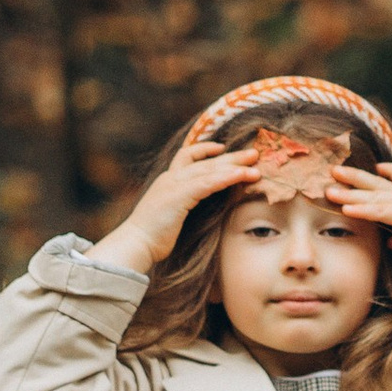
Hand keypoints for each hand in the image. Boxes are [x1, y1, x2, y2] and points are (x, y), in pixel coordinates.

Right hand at [88, 143, 256, 276]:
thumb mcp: (170, 216)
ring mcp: (173, 185)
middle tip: (254, 152)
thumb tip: (198, 211)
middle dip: (231, 156)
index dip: (204, 149)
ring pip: (210, 169)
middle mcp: (170, 178)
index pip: (186, 156)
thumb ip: (183, 207)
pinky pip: (208, 183)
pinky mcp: (179, 196)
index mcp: (167, 182)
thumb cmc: (152, 237)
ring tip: (255, 162)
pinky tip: (243, 175)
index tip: (222, 147)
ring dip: (235, 164)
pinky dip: (227, 177)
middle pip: (205, 161)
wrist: (136, 243)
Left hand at [325, 153, 391, 260]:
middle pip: (381, 183)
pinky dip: (362, 209)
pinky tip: (346, 209)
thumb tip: (391, 240)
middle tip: (333, 171)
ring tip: (330, 192)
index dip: (390, 170)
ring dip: (350, 193)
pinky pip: (381, 211)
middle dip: (355, 176)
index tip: (375, 167)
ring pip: (376, 196)